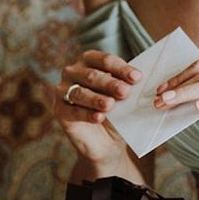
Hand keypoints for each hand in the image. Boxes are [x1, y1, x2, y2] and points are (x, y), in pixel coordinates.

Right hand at [54, 50, 141, 164]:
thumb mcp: (123, 94)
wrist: (106, 139)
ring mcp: (63, 90)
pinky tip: (99, 117)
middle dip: (110, 83)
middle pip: (92, 75)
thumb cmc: (115, 108)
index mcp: (89, 60)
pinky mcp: (60, 110)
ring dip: (97, 98)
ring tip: (110, 105)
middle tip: (125, 91)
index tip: (136, 78)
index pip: (105, 60)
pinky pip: (73, 111)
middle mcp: (73, 71)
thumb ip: (126, 84)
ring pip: (80, 92)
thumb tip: (138, 78)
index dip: (121, 68)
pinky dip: (87, 114)